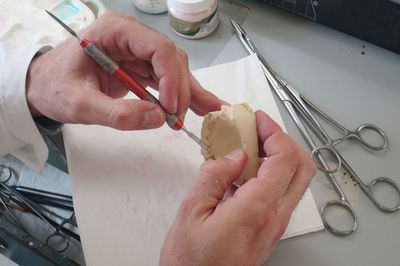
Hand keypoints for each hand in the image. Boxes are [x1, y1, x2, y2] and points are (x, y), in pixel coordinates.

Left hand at [26, 12, 221, 129]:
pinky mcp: (139, 67)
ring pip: (174, 69)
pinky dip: (182, 94)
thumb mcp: (79, 104)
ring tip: (208, 111)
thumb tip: (157, 118)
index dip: (170, 78)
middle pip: (170, 59)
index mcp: (114, 32)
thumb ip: (116, 114)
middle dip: (180, 90)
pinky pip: (166, 79)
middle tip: (180, 119)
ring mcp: (136, 51)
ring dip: (189, 92)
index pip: (156, 48)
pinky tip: (201, 105)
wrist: (43, 86)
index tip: (170, 107)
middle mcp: (130, 37)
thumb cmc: (54, 87)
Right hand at [160, 111, 316, 265]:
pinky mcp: (269, 229)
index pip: (284, 160)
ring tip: (250, 145)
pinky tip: (245, 169)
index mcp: (256, 210)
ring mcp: (275, 225)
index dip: (274, 132)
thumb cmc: (191, 263)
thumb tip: (234, 155)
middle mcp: (274, 218)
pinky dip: (270, 172)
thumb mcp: (191, 213)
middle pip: (302, 168)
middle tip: (259, 129)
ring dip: (278, 155)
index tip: (257, 120)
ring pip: (295, 180)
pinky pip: (280, 193)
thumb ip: (213, 177)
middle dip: (284, 140)